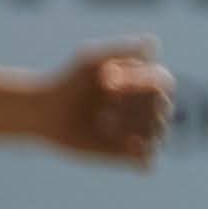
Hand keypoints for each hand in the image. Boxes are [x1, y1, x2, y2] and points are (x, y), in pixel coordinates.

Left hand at [45, 39, 171, 166]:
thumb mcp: (91, 60)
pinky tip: (117, 144)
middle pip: (163, 108)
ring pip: (158, 134)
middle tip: (104, 103)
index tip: (107, 82)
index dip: (140, 82)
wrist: (43, 110)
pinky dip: (138, 157)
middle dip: (132, 105)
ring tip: (103, 122)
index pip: (164, 82)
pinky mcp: (127, 156)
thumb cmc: (67, 82)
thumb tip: (154, 46)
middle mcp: (148, 109)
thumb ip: (121, 49)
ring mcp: (140, 133)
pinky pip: (147, 162)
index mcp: (145, 84)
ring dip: (131, 126)